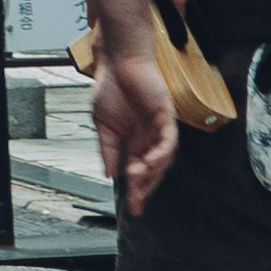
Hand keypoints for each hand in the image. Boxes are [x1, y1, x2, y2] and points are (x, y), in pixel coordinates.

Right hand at [90, 26, 177, 212]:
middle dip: (145, 189)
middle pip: (152, 172)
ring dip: (151, 172)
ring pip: (162, 160)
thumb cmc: (110, 87)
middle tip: (137, 202)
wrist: (118, 61)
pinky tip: (150, 161)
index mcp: (132, 142)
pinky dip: (161, 154)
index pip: (137, 172)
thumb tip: (110, 174)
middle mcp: (148, 139)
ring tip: (136, 176)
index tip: (133, 209)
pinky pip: (169, 142)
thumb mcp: (102, 124)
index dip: (136, 191)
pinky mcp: (166, 118)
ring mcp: (158, 130)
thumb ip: (108, 149)